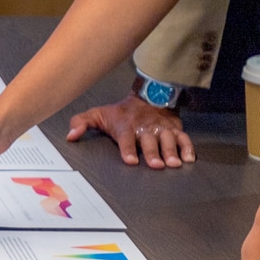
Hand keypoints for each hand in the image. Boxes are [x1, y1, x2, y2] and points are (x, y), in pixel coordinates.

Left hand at [68, 95, 193, 169]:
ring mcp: (161, 128)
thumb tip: (70, 136)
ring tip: (174, 164)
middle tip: (156, 165)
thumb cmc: (121, 111)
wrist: (147, 95)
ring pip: (168, 139)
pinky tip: (189, 159)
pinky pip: (183, 137)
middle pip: (149, 140)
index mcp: (125, 126)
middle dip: (153, 152)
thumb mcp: (98, 114)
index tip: (131, 161)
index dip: (128, 149)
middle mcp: (144, 127)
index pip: (126, 138)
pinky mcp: (174, 128)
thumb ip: (81, 123)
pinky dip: (188, 147)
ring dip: (171, 151)